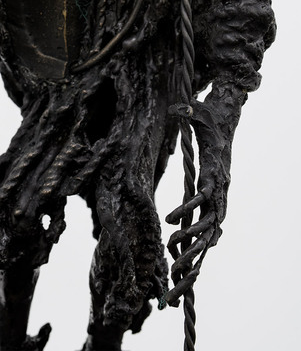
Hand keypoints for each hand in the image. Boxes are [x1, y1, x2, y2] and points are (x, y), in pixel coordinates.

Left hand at [164, 98, 232, 303]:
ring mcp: (216, 203)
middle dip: (191, 253)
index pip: (203, 198)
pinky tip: (182, 274)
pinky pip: (204, 235)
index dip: (189, 210)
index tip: (171, 221)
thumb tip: (179, 107)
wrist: (224, 124)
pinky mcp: (212, 206)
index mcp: (214, 175)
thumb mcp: (200, 113)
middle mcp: (218, 194)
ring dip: (191, 263)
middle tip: (174, 273)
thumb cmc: (210, 119)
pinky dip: (195, 253)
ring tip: (174, 288)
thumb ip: (190, 111)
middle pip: (207, 230)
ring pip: (206, 240)